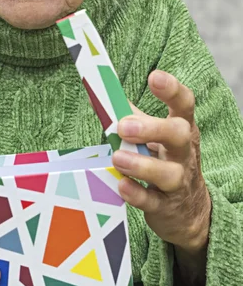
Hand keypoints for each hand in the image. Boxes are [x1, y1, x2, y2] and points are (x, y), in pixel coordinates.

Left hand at [112, 70, 211, 253]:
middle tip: (124, 127)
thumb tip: (99, 95)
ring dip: (142, 165)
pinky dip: (137, 195)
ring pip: (168, 173)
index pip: (184, 105)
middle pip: (179, 135)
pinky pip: (153, 202)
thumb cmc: (164, 161)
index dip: (172, 90)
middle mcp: (183, 153)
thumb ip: (128, 115)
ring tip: (118, 158)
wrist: (188, 209)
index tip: (155, 77)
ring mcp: (177, 181)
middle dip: (153, 129)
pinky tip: (122, 186)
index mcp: (181, 129)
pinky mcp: (165, 207)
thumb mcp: (153, 136)